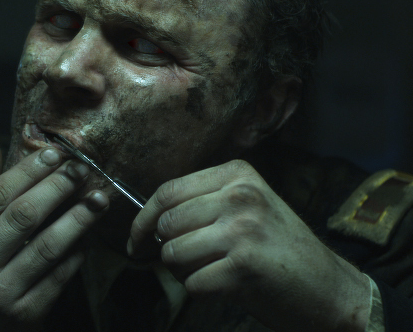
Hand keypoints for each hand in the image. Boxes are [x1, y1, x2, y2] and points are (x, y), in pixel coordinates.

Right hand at [0, 142, 108, 330]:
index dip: (26, 172)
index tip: (53, 154)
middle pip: (22, 217)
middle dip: (56, 188)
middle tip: (80, 169)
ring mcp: (0, 293)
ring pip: (46, 247)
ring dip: (77, 218)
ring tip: (97, 198)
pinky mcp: (25, 314)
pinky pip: (58, 277)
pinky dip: (76, 252)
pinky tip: (87, 234)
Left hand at [128, 160, 371, 331]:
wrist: (330, 289)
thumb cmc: (279, 250)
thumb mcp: (248, 207)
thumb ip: (203, 203)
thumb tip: (146, 220)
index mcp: (237, 175)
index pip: (167, 191)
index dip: (142, 219)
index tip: (135, 240)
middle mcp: (241, 195)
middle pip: (166, 223)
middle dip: (164, 250)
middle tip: (186, 263)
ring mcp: (244, 229)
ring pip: (173, 253)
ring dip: (182, 272)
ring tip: (209, 273)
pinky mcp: (245, 265)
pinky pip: (192, 282)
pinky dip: (199, 290)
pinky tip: (223, 287)